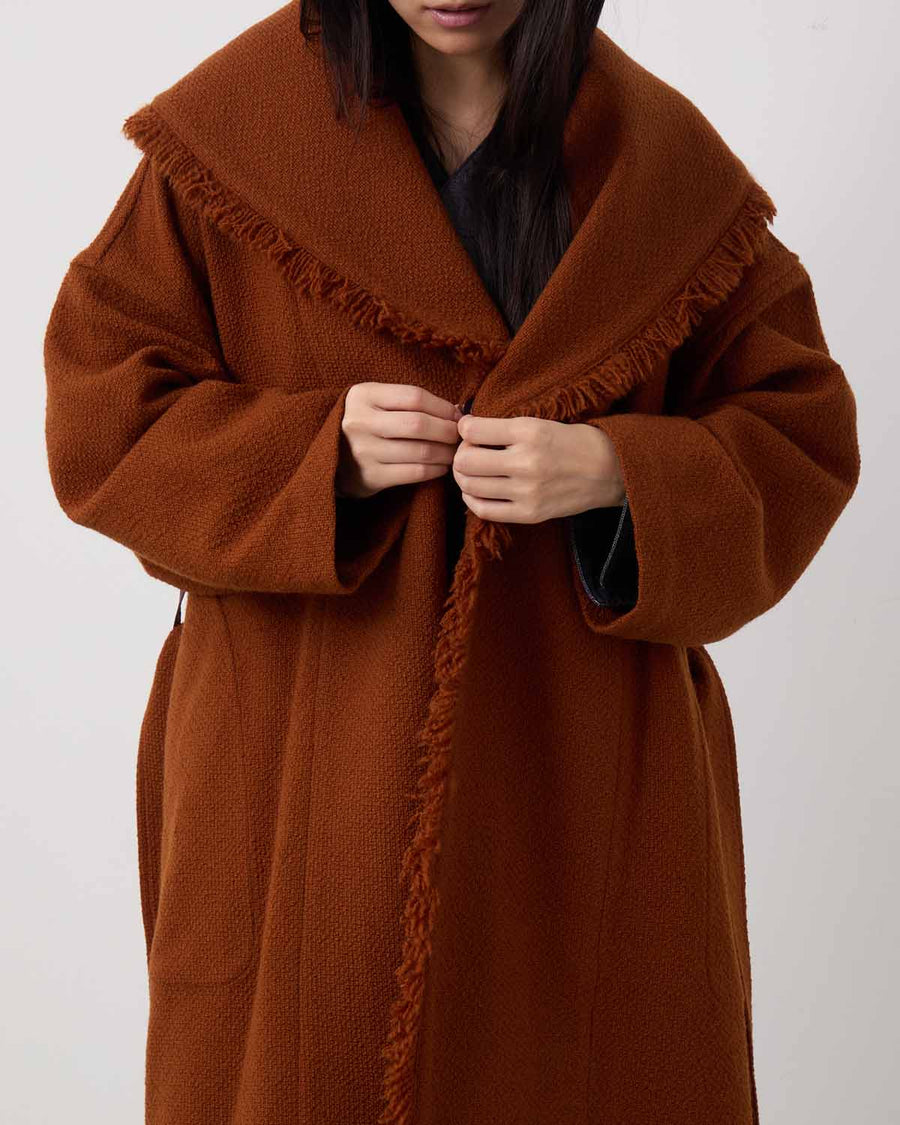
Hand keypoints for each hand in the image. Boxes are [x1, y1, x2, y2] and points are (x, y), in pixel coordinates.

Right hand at [336, 383, 462, 498]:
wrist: (330, 458)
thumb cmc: (365, 425)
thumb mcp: (376, 402)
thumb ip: (409, 402)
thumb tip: (457, 411)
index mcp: (363, 395)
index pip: (414, 397)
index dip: (442, 407)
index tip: (456, 415)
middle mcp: (360, 422)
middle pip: (418, 424)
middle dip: (447, 431)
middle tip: (458, 436)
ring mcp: (364, 451)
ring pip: (420, 451)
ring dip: (445, 452)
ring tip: (453, 452)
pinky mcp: (370, 477)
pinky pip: (415, 473)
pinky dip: (435, 470)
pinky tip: (440, 466)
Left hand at [452, 414, 623, 523]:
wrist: (609, 470)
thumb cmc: (572, 442)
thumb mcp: (540, 423)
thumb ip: (503, 427)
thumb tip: (464, 428)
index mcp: (529, 431)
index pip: (472, 431)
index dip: (464, 429)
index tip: (469, 430)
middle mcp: (526, 462)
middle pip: (465, 461)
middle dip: (460, 455)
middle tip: (468, 453)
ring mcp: (527, 491)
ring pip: (470, 486)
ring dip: (464, 477)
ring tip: (472, 471)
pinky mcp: (530, 514)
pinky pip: (484, 510)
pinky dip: (472, 499)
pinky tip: (478, 491)